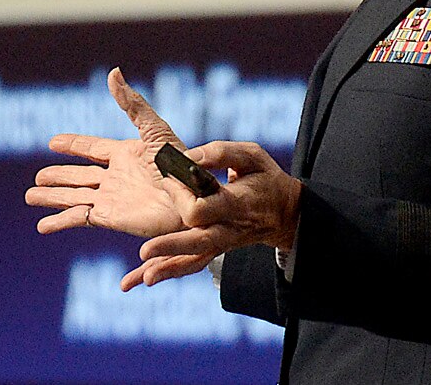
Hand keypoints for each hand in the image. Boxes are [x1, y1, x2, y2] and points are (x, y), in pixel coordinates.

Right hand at [26, 69, 196, 242]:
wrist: (191, 199)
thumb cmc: (180, 164)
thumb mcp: (154, 129)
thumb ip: (131, 104)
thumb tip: (113, 72)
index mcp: (124, 154)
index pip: (91, 149)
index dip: (72, 146)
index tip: (52, 142)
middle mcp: (115, 177)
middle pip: (78, 176)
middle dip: (58, 177)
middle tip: (37, 177)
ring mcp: (111, 199)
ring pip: (73, 197)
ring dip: (52, 197)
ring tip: (30, 197)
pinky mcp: (110, 218)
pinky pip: (79, 218)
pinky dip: (60, 222)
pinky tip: (43, 226)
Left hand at [123, 140, 302, 289]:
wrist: (286, 213)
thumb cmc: (266, 178)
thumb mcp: (251, 156)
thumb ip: (220, 153)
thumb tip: (188, 158)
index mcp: (236, 204)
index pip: (204, 208)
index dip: (182, 195)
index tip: (167, 177)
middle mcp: (228, 229)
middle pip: (197, 242)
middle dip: (170, 246)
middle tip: (144, 250)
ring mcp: (223, 243)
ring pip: (195, 260)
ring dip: (169, 268)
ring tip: (144, 277)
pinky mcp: (217, 248)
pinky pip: (194, 264)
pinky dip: (172, 270)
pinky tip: (147, 278)